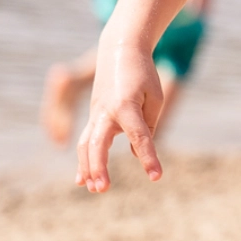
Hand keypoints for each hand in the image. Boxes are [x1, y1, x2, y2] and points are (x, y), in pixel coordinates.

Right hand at [76, 39, 165, 191]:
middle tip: (103, 189)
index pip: (139, 137)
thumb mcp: (154, 97)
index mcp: (126, 105)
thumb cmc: (143, 73)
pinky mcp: (94, 116)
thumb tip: (136, 152)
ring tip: (93, 188)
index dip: (148, 158)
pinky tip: (83, 179)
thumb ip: (147, 126)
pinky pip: (86, 141)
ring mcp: (96, 114)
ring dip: (87, 167)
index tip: (156, 176)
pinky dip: (84, 160)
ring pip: (86, 144)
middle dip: (98, 167)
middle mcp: (107, 112)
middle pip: (98, 144)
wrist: (120, 50)